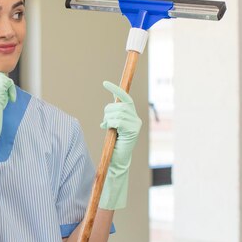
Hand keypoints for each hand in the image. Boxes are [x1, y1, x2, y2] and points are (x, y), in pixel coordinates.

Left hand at [98, 81, 141, 209]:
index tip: (104, 83)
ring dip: (108, 119)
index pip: (125, 98)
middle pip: (118, 105)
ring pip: (117, 112)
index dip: (115, 90)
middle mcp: (136, 118)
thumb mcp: (113, 125)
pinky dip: (111, 124)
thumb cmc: (114, 142)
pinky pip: (118, 121)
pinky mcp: (133, 130)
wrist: (118, 158)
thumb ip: (113, 115)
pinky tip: (110, 129)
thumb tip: (111, 104)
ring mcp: (136, 124)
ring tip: (107, 126)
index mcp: (131, 114)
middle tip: (105, 121)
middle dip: (108, 111)